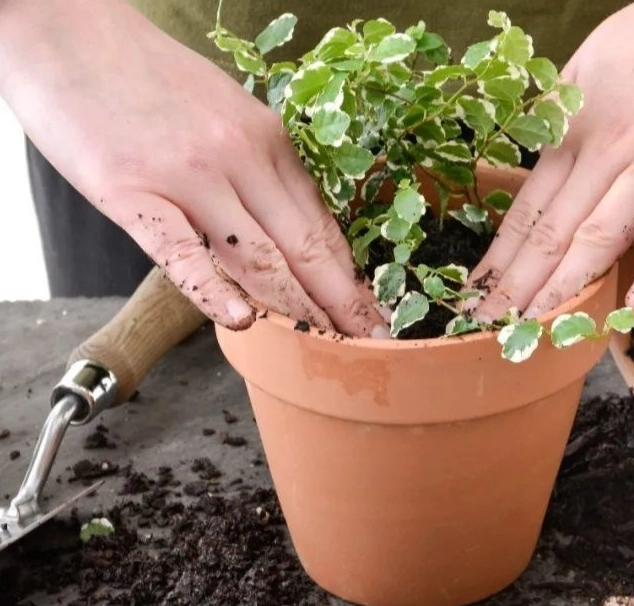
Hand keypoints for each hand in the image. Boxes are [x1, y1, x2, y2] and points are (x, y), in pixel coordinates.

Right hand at [0, 0, 387, 335]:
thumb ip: (255, 167)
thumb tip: (284, 226)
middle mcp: (240, 157)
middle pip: (303, 247)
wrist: (66, 27)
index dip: (349, 277)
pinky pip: (181, 252)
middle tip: (370, 346)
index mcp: (266, 139)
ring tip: (327, 350)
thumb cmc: (144, 75)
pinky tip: (240, 321)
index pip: (320, 224)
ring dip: (297, 310)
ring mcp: (188, 175)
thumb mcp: (223, 111)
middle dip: (341, 305)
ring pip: (258, 256)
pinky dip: (213, 290)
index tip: (370, 313)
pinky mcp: (132, 192)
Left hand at [468, 0, 633, 320]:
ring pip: (602, 235)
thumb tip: (543, 167)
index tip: (476, 293)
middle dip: (515, 287)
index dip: (500, 257)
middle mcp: (611, 148)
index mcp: (578, 124)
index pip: (528, 206)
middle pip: (553, 231)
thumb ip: (569, 122)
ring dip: (563, 289)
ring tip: (533, 332)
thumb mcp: (595, 65)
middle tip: (486, 330)